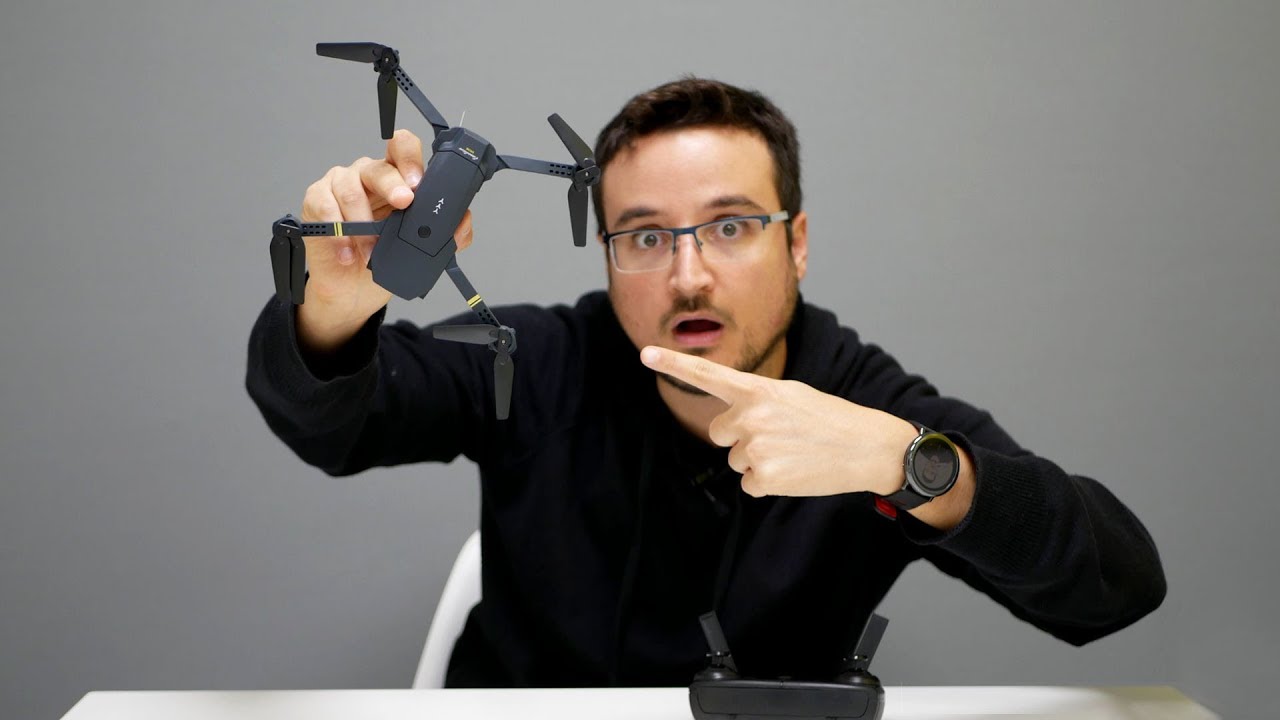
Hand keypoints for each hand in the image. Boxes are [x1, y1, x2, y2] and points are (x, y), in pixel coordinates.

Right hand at [295, 129, 474, 352]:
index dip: (410, 158)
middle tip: (404, 204)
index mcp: (396, 178)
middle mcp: (368, 175)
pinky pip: (325, 205)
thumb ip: (447, 233)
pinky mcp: (317, 200)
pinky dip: (338, 231)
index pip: (402, 148)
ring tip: (371, 251)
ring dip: (364, 223)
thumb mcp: (419, 248)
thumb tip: (463, 221)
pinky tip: (348, 252)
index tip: (419, 183)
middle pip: (379, 166)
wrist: (352, 289)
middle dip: (393, 184)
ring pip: (350, 188)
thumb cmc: (383, 259)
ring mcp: (340, 184)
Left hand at [639, 346, 918, 497]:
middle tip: (779, 436)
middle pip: (719, 433)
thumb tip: (731, 426)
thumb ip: (755, 401)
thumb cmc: (829, 418)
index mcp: (758, 390)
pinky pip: (748, 484)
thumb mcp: (791, 395)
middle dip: (740, 437)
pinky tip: (793, 472)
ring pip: (735, 460)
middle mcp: (751, 417)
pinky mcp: (762, 479)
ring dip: (758, 461)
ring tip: (792, 452)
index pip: (708, 375)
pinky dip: (767, 483)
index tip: (644, 353)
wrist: (865, 447)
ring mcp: (755, 448)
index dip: (674, 363)